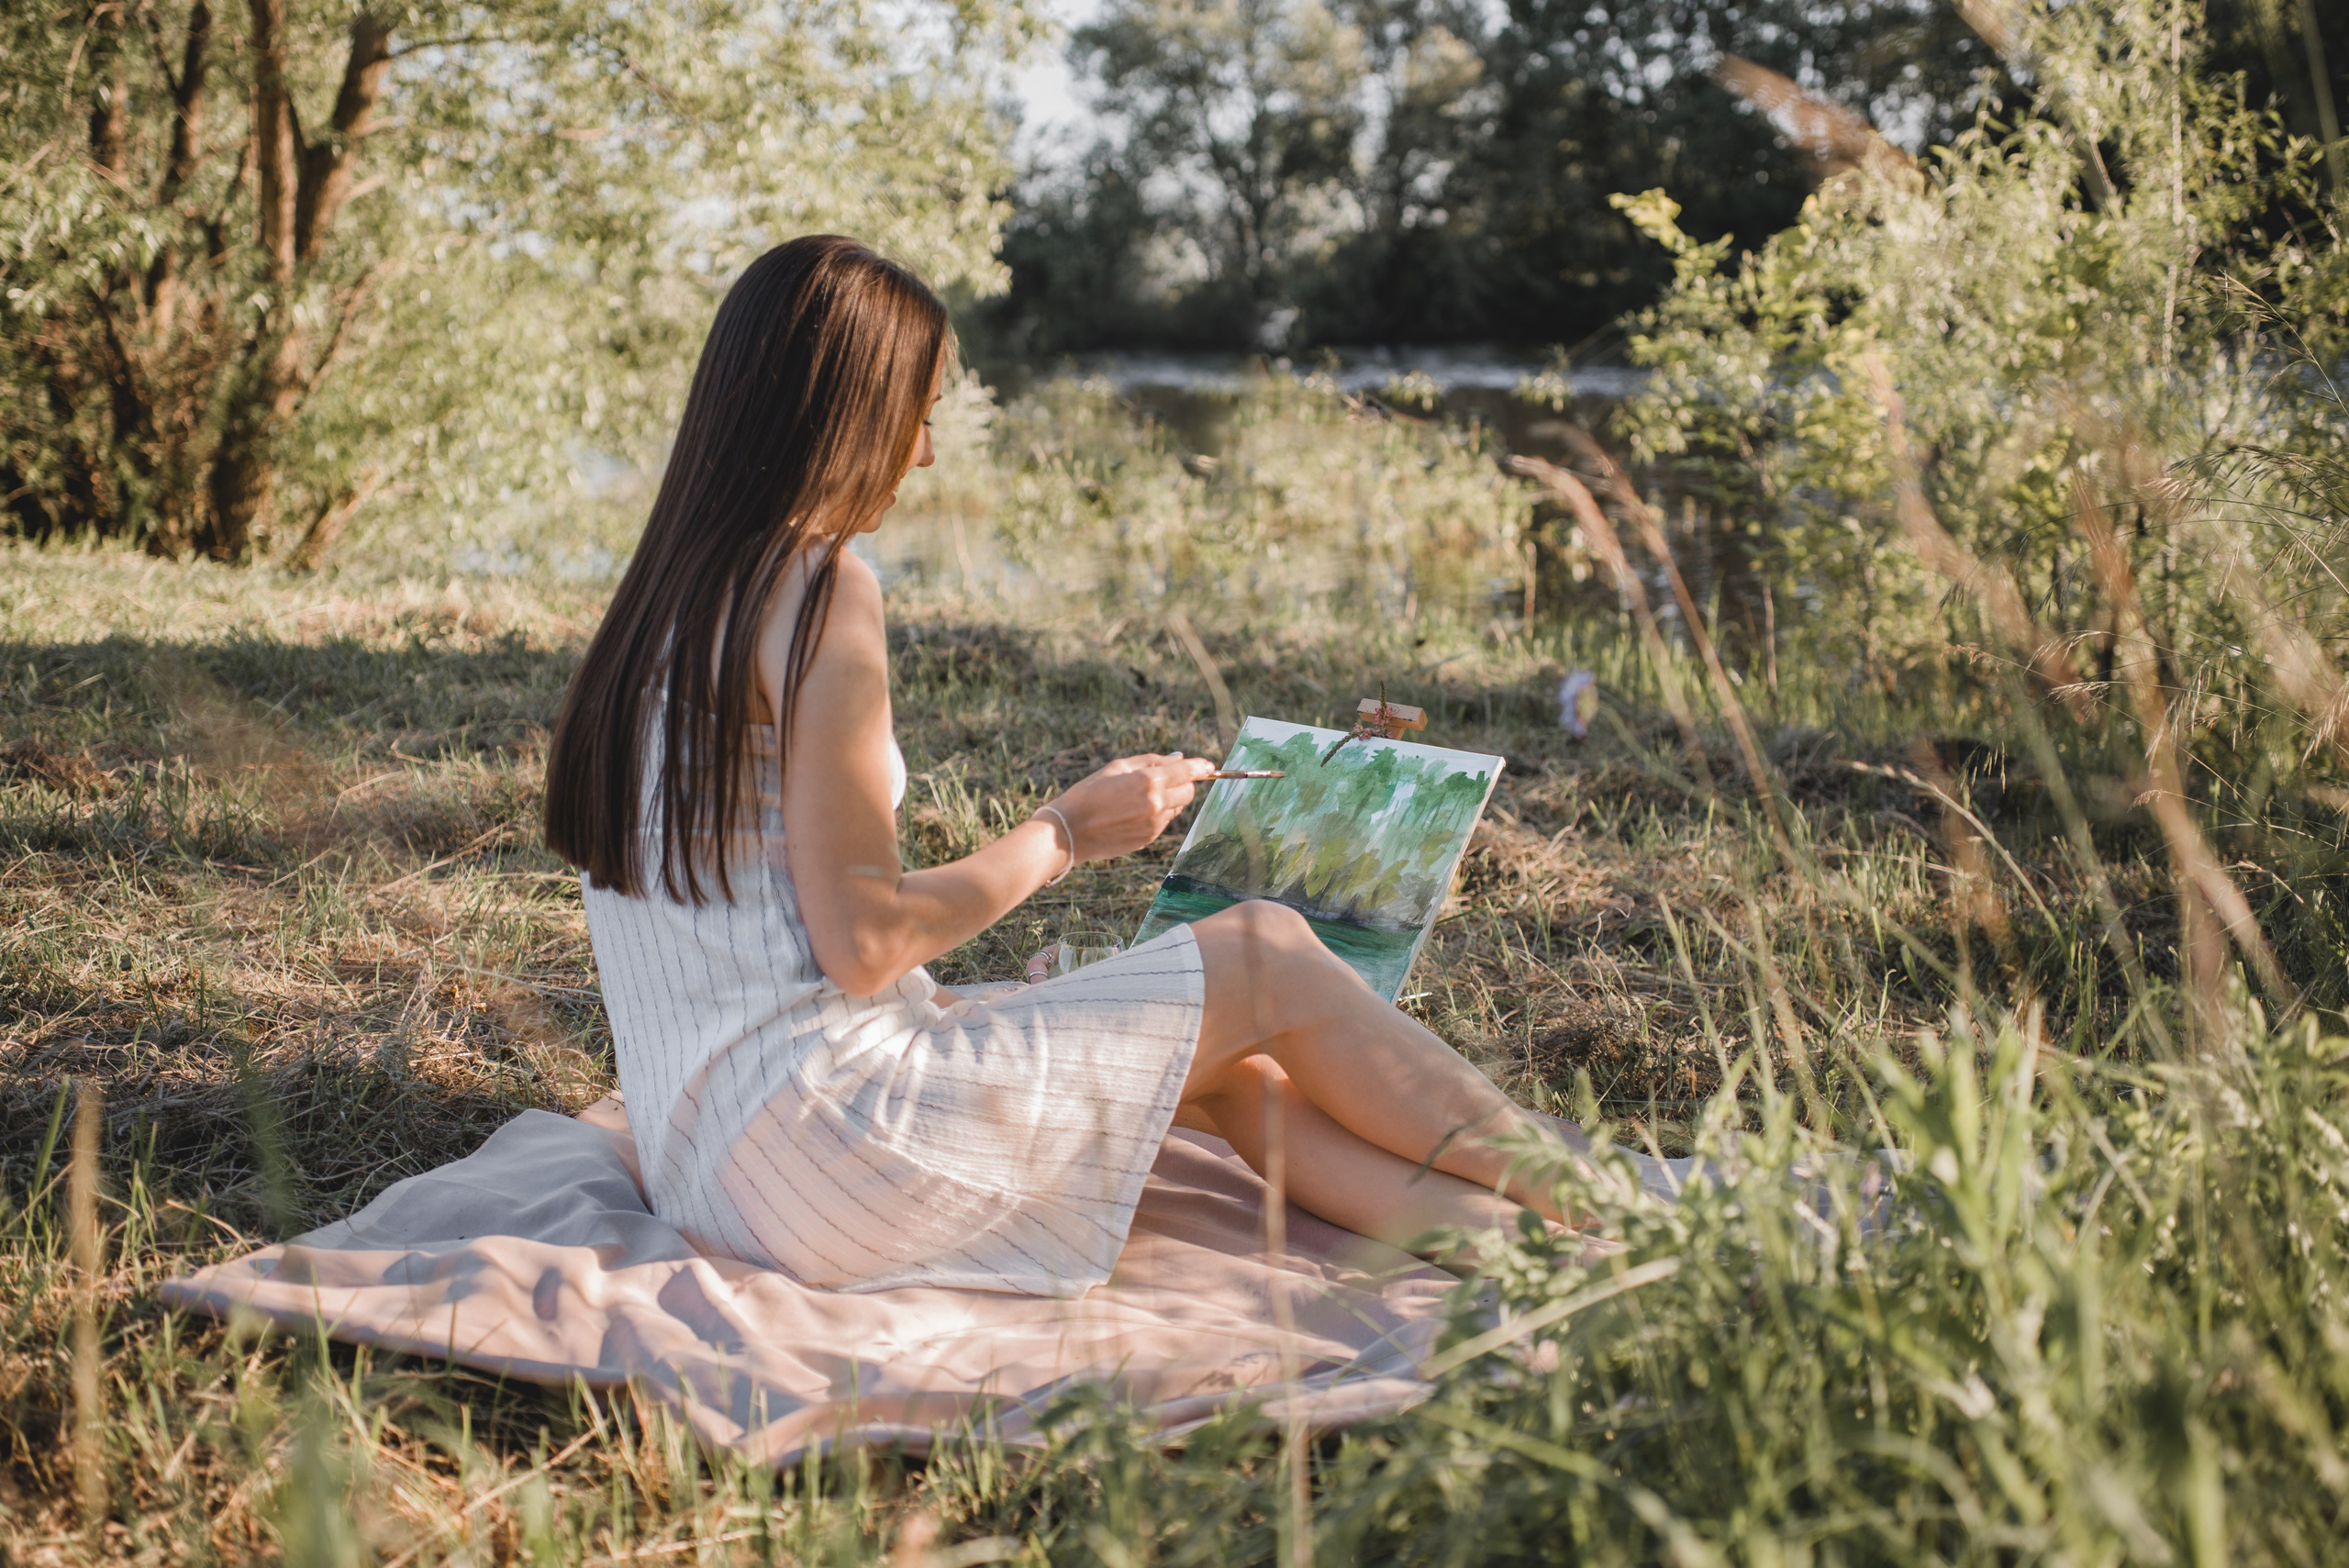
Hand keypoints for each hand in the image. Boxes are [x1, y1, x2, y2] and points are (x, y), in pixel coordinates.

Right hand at [1045, 753, 1216, 862]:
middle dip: (1183, 784)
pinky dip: (1157, 814)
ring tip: (1139, 798)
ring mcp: (1155, 824)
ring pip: (1177, 808)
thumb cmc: (1089, 793)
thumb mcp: (1117, 767)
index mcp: (1149, 781)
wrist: (1070, 830)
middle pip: (1189, 792)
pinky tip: (1132, 813)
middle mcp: (1157, 804)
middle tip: (1165, 780)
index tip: (1208, 766)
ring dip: (1168, 799)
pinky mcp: (1149, 838)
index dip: (1201, 767)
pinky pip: (1163, 822)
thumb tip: (1178, 758)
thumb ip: (1151, 761)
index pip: (1188, 771)